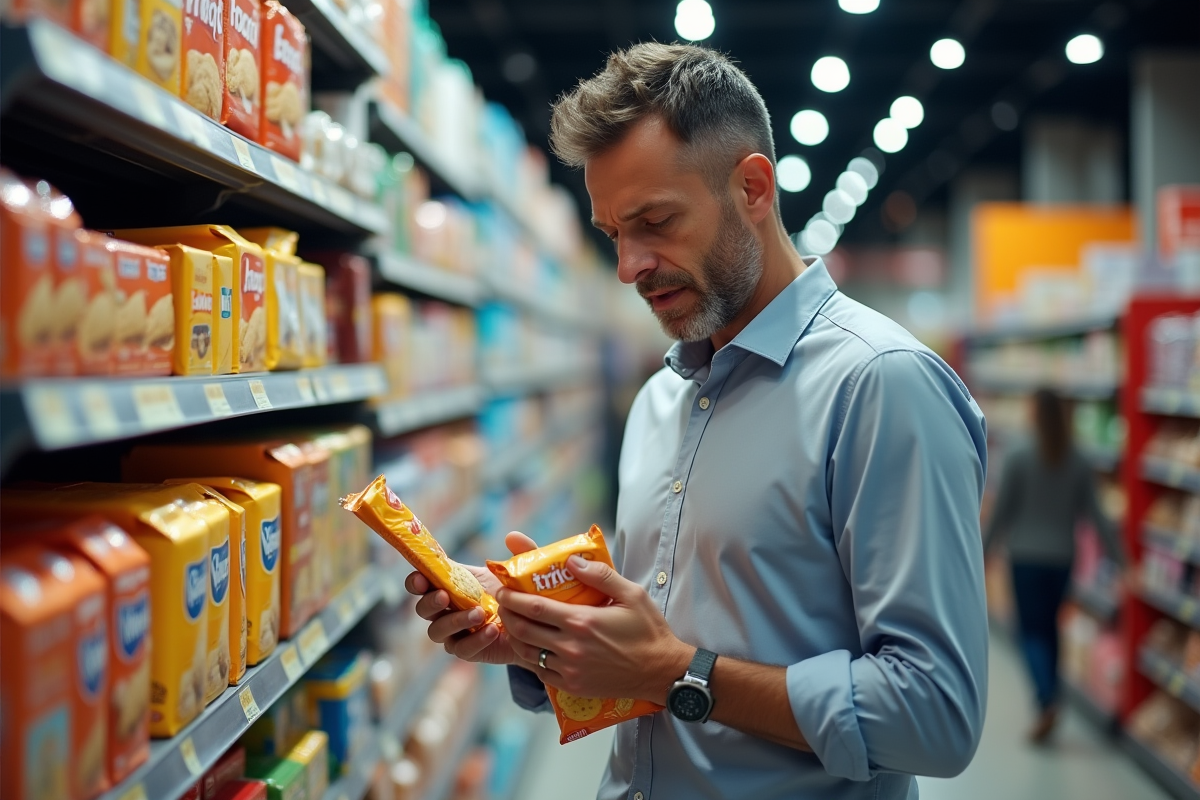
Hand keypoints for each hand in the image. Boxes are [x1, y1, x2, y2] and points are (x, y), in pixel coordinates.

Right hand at [406, 531, 536, 665]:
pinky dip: (475, 640)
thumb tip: (512, 536)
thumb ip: (520, 551)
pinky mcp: (467, 650)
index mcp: (451, 584)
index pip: (422, 582)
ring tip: (480, 614)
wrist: (534, 625)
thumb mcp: (520, 570)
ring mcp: (454, 632)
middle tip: (445, 596)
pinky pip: (462, 648)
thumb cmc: (519, 593)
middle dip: (430, 602)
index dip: (416, 581)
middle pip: (423, 609)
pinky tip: (492, 631)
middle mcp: (446, 609)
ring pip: (437, 631)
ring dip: (455, 621)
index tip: (421, 578)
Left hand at [498, 555, 691, 703]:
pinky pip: (540, 672)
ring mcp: (570, 670)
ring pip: (527, 653)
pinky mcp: (572, 686)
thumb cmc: (648, 631)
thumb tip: (572, 561)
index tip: (503, 589)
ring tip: (511, 623)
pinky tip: (530, 647)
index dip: (513, 598)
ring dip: (514, 636)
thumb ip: (601, 575)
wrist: (661, 672)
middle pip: (523, 630)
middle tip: (503, 603)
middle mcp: (571, 647)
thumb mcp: (632, 594)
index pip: (534, 608)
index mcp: (582, 621)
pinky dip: (529, 658)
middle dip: (507, 615)